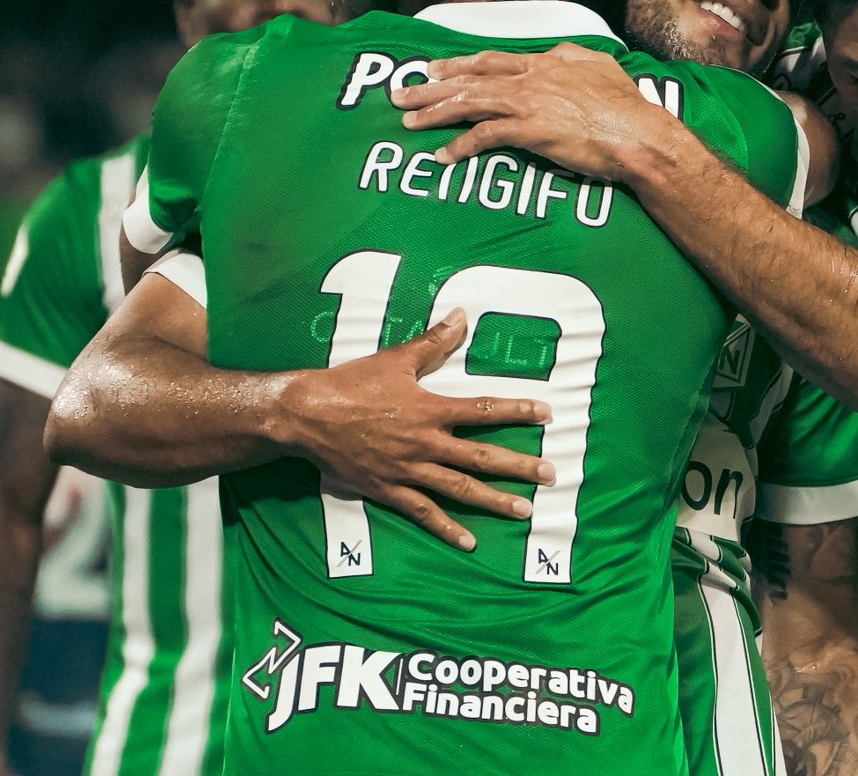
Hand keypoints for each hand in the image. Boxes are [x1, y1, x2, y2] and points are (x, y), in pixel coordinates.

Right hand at [274, 308, 555, 551]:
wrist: (307, 415)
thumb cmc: (351, 384)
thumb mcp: (395, 359)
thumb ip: (433, 342)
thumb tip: (462, 316)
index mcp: (430, 409)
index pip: (483, 410)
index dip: (517, 410)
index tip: (546, 413)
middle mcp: (425, 443)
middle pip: (481, 457)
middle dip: (519, 466)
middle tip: (550, 474)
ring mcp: (408, 470)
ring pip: (459, 489)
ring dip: (495, 500)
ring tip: (525, 509)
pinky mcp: (388, 489)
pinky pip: (423, 512)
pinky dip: (447, 528)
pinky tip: (468, 542)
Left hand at [394, 42, 687, 178]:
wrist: (638, 133)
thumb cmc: (626, 107)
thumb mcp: (599, 66)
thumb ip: (573, 57)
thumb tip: (560, 54)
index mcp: (547, 62)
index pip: (492, 60)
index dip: (459, 64)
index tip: (434, 67)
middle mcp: (532, 77)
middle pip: (471, 77)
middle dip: (432, 85)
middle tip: (402, 92)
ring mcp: (529, 102)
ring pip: (470, 102)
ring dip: (435, 112)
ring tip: (409, 120)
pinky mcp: (530, 130)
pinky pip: (485, 136)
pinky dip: (461, 145)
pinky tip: (443, 155)